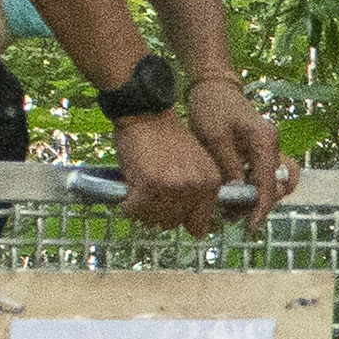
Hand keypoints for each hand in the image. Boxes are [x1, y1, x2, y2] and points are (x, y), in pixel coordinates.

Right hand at [111, 110, 223, 232]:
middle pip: (173, 224)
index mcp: (210, 183)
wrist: (146, 111)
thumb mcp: (194, 165)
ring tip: (139, 191)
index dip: (181, 221)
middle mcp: (195, 186)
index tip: (170, 210)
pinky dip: (127, 205)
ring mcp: (173, 186)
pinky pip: (134, 209)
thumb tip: (190, 226)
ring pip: (153, 219)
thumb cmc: (166, 138)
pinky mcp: (149, 184)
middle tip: (149, 196)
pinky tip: (128, 193)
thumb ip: (195, 192)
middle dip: (158, 214)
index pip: (199, 227)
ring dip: (142, 210)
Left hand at [186, 75, 289, 227]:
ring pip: (274, 184)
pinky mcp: (262, 152)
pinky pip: (265, 176)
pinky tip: (232, 192)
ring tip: (230, 205)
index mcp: (265, 141)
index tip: (249, 226)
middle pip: (279, 186)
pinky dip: (253, 188)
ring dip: (257, 198)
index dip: (260, 208)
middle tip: (232, 213)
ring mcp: (269, 149)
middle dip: (259, 204)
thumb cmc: (211, 108)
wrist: (212, 87)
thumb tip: (240, 194)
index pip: (269, 184)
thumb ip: (230, 167)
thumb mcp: (214, 138)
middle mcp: (273, 146)